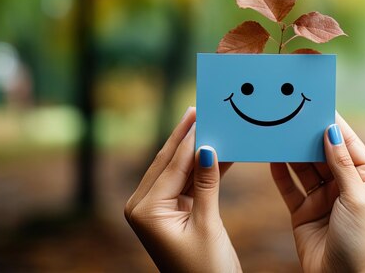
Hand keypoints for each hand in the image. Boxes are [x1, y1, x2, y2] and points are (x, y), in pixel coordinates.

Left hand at [124, 107, 240, 271]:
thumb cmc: (206, 270)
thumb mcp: (207, 224)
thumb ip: (206, 184)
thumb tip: (208, 148)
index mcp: (145, 210)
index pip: (171, 164)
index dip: (190, 137)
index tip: (202, 111)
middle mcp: (144, 206)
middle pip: (169, 161)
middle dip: (188, 136)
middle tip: (202, 107)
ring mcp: (157, 208)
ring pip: (179, 169)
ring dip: (197, 149)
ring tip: (213, 122)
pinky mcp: (171, 211)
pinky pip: (188, 182)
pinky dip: (203, 168)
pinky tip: (220, 151)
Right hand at [271, 113, 364, 271]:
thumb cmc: (359, 242)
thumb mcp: (357, 199)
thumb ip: (342, 165)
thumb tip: (332, 132)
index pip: (349, 144)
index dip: (334, 125)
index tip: (317, 104)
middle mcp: (347, 185)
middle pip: (325, 153)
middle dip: (309, 136)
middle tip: (292, 115)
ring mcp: (324, 197)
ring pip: (306, 167)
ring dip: (293, 151)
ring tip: (279, 131)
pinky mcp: (304, 209)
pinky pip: (290, 186)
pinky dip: (280, 172)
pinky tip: (272, 156)